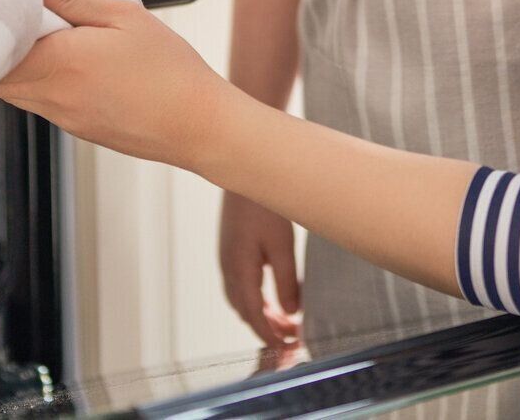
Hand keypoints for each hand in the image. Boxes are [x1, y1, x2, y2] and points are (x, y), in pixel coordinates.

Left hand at [0, 0, 232, 169]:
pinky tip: (70, 64)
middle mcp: (52, 96)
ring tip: (44, 36)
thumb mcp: (123, 17)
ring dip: (17, 65)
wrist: (197, 125)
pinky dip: (40, 82)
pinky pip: (41, 103)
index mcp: (59, 62)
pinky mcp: (77, 129)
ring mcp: (62, 118)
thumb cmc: (169, 71)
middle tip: (14, 16)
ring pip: (16, 90)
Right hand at [220, 191, 302, 345]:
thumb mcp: (282, 244)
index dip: (269, 334)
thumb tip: (291, 311)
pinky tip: (273, 294)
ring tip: (286, 320)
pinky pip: (241, 283)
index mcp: (239, 270)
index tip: (284, 347)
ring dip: (262, 313)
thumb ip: (286, 280)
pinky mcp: (232, 247)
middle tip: (291, 337)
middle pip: (246, 310)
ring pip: (242, 298)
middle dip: (267, 327)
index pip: (254, 314)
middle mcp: (228, 267)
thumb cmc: (262, 204)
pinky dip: (257, 297)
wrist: (243, 170)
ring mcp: (228, 257)